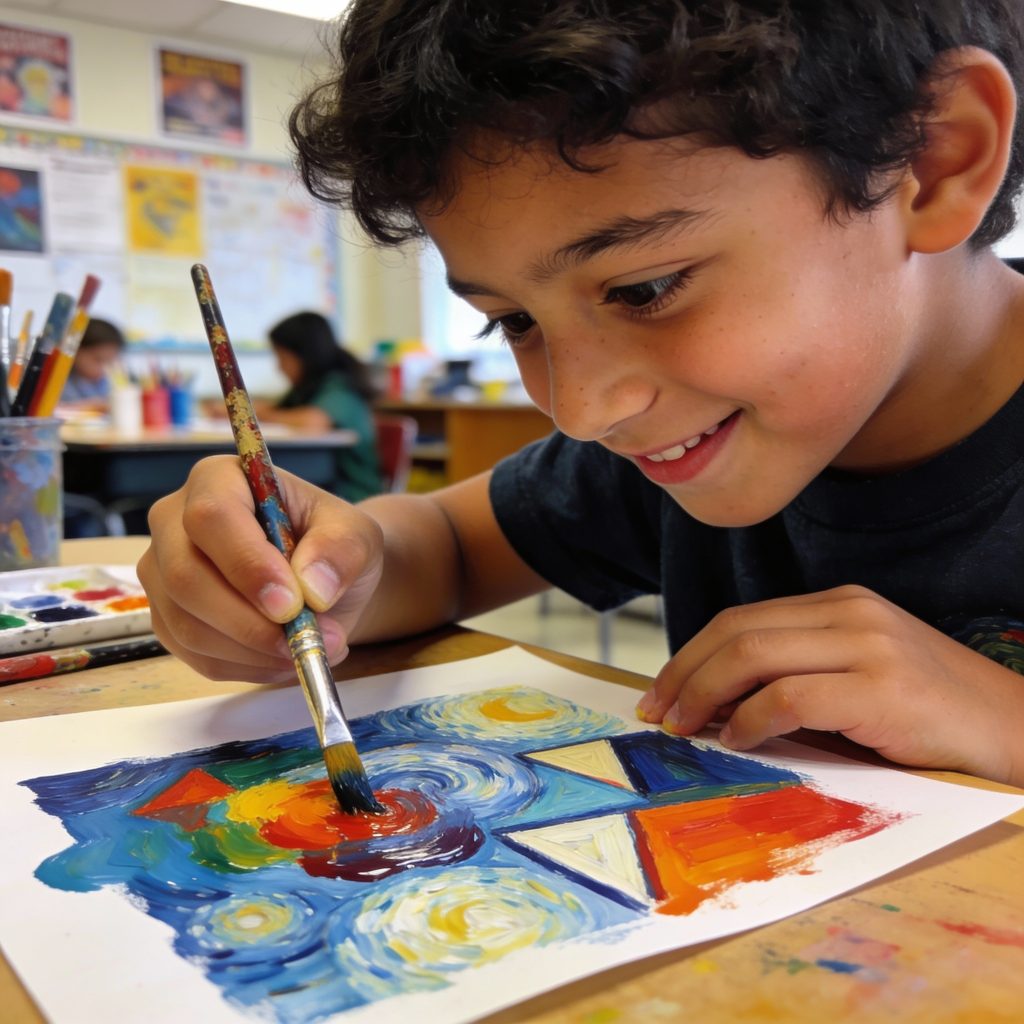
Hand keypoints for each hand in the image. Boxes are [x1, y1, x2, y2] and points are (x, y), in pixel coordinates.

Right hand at [138, 456, 383, 682]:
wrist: (322, 580)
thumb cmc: (332, 544)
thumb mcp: (355, 534)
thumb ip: (340, 550)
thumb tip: (312, 587)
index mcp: (218, 479)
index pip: (211, 517)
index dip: (247, 564)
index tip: (291, 603)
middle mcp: (175, 523)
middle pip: (186, 577)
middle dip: (249, 621)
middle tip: (307, 639)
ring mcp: (164, 575)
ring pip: (188, 626)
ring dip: (254, 651)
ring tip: (310, 648)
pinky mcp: (170, 621)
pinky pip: (196, 657)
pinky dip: (247, 668)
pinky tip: (285, 659)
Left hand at [635, 585, 1023, 785]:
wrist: (1020, 733)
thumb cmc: (933, 716)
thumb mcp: (861, 677)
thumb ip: (798, 678)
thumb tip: (717, 706)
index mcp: (841, 604)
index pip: (743, 619)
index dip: (693, 654)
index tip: (663, 689)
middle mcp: (850, 612)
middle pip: (737, 631)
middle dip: (684, 672)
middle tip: (656, 711)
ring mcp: (867, 645)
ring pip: (752, 655)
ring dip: (703, 694)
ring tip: (682, 727)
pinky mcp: (881, 688)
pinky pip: (788, 696)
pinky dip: (748, 720)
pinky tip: (735, 741)